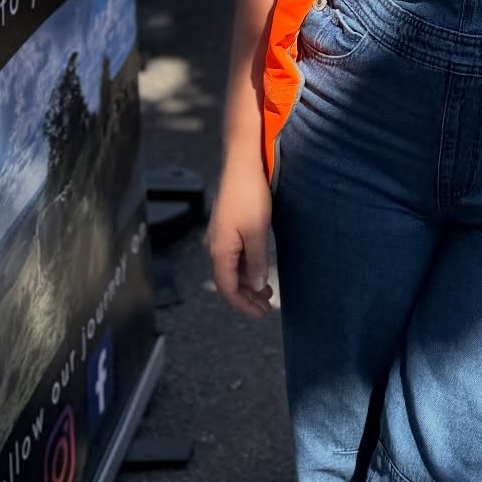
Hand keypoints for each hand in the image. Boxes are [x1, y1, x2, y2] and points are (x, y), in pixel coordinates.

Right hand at [207, 155, 273, 318]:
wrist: (243, 166)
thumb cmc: (250, 196)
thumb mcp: (257, 231)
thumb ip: (257, 261)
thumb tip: (255, 285)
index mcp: (220, 250)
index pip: (227, 288)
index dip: (242, 305)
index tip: (259, 315)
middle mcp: (215, 246)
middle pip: (228, 281)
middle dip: (246, 298)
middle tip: (265, 309)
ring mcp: (221, 236)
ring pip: (232, 269)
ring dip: (248, 283)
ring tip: (266, 293)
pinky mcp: (229, 227)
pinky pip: (235, 256)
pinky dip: (248, 268)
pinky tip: (260, 270)